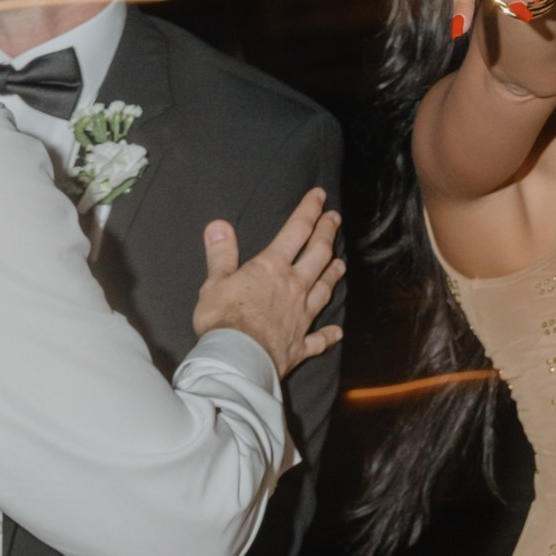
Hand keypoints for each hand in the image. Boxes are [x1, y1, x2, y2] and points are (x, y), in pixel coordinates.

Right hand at [191, 187, 345, 375]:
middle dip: (327, 233)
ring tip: (341, 263)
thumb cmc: (223, 319)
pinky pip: (319, 338)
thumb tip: (219, 225)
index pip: (296, 231)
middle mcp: (294, 287)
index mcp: (273, 268)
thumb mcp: (215, 282)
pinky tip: (337, 332)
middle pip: (318, 254)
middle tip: (335, 219)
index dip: (309, 210)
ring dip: (333, 274)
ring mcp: (302, 315)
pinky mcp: (301, 343)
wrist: (237, 359)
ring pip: (324, 289)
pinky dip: (328, 334)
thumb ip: (221, 254)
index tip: (319, 196)